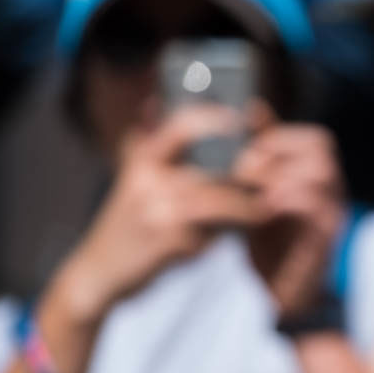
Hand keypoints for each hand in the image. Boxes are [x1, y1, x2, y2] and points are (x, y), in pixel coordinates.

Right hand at [51, 104, 261, 328]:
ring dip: (248, 207)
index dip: (212, 118)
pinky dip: (230, 231)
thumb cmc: (127, 222)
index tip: (241, 119)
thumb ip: (149, 145)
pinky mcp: (169, 240)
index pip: (180, 126)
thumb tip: (156, 102)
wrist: (100, 270)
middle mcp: (147, 179)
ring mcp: (158, 209)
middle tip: (273, 178)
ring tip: (264, 210)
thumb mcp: (132, 178)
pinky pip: (214, 231)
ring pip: (220, 200)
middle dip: (246, 175)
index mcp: (142, 159)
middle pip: (212, 168)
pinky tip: (240, 232)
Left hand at [233, 104, 348, 316]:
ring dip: (279, 175)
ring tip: (252, 191)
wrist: (277, 295)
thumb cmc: (267, 242)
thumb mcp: (257, 191)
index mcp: (320, 181)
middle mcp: (334, 194)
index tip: (250, 153)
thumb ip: (260, 155)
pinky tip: (260, 211)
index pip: (318, 139)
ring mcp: (333, 216)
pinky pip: (314, 206)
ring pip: (321, 173)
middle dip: (279, 153)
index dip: (281, 138)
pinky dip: (283, 202)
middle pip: (322, 149)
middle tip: (249, 171)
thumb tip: (255, 108)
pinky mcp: (325, 240)